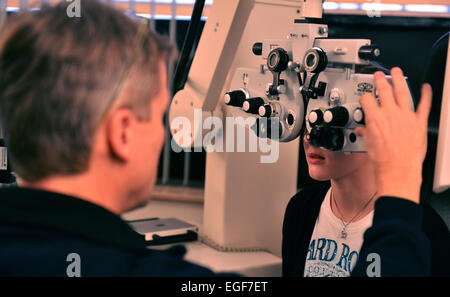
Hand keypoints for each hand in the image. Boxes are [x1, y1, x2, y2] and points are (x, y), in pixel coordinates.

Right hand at [355, 67, 431, 203]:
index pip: (367, 100)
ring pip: (402, 92)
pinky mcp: (419, 123)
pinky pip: (424, 105)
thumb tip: (363, 130)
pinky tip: (426, 88)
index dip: (364, 98)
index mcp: (375, 118)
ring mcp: (406, 117)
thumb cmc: (383, 160)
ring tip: (397, 72)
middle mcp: (391, 114)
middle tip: (379, 75)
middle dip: (380, 81)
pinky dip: (426, 95)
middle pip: (384, 91)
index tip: (365, 99)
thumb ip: (365, 133)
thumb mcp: (368, 144)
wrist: (398, 170)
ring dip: (399, 80)